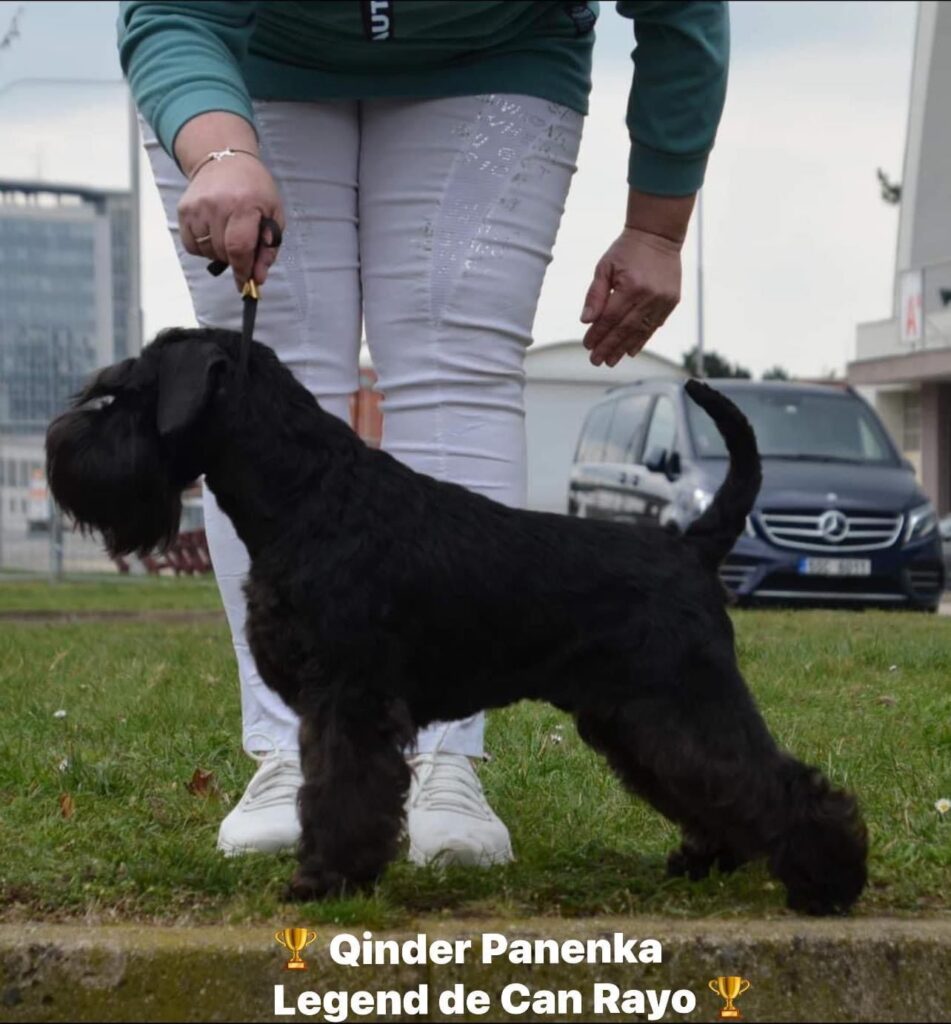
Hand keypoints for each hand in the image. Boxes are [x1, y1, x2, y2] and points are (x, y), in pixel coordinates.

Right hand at [177, 155, 284, 289]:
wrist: (225, 160)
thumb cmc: (254, 189)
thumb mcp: (273, 215)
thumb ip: (268, 249)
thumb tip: (258, 278)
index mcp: (243, 205)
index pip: (239, 247)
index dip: (243, 270)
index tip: (246, 283)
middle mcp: (216, 205)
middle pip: (223, 252)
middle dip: (235, 260)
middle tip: (243, 249)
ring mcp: (197, 207)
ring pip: (207, 251)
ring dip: (220, 253)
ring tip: (229, 234)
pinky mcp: (184, 210)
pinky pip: (192, 245)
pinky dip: (204, 248)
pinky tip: (214, 233)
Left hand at [580, 226, 682, 366]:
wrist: (658, 235)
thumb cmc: (627, 250)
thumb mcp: (605, 267)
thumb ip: (595, 294)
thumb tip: (586, 320)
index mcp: (631, 286)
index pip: (610, 318)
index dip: (598, 334)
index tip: (587, 346)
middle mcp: (649, 296)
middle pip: (625, 329)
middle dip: (609, 347)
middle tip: (596, 361)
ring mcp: (663, 300)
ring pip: (641, 331)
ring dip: (624, 348)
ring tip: (611, 360)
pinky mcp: (672, 301)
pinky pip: (655, 326)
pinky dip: (642, 339)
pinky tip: (631, 350)